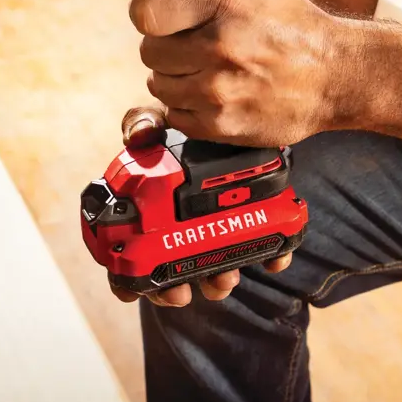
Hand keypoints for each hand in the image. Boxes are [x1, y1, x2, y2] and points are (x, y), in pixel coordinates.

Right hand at [108, 107, 292, 307]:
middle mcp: (184, 227)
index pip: (132, 252)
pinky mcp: (256, 222)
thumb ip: (146, 123)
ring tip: (224, 276)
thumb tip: (138, 136)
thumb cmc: (196, 129)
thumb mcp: (167, 123)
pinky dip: (270, 255)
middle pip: (169, 273)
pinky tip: (274, 256)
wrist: (251, 109)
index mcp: (156, 210)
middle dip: (172, 289)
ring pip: (213, 270)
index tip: (131, 290)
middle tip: (179, 291)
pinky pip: (263, 247)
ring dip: (216, 282)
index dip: (127, 277)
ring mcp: (220, 228)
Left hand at [129, 0, 351, 146]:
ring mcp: (217, 91)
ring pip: (159, 85)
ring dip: (176, 77)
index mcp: (222, 3)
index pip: (147, 13)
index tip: (160, 16)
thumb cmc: (292, 26)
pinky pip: (176, 115)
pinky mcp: (221, 125)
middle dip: (166, 45)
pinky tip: (213, 92)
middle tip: (191, 43)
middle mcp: (218, 47)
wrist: (334, 75)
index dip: (150, 13)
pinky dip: (188, 105)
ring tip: (206, 68)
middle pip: (149, 51)